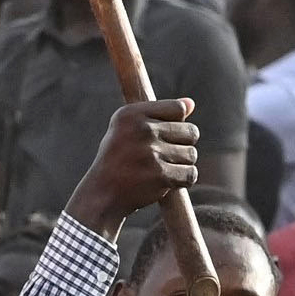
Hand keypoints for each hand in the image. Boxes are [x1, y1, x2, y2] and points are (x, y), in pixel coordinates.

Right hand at [64, 99, 198, 236]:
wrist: (103, 192)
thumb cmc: (118, 156)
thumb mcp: (128, 127)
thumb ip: (159, 113)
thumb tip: (190, 103)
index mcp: (131, 114)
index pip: (178, 108)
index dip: (176, 123)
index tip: (161, 134)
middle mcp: (142, 130)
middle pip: (191, 131)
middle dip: (182, 144)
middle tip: (161, 153)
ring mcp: (152, 153)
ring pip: (191, 154)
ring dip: (181, 163)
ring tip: (159, 167)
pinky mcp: (161, 175)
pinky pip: (190, 174)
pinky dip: (182, 179)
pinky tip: (165, 180)